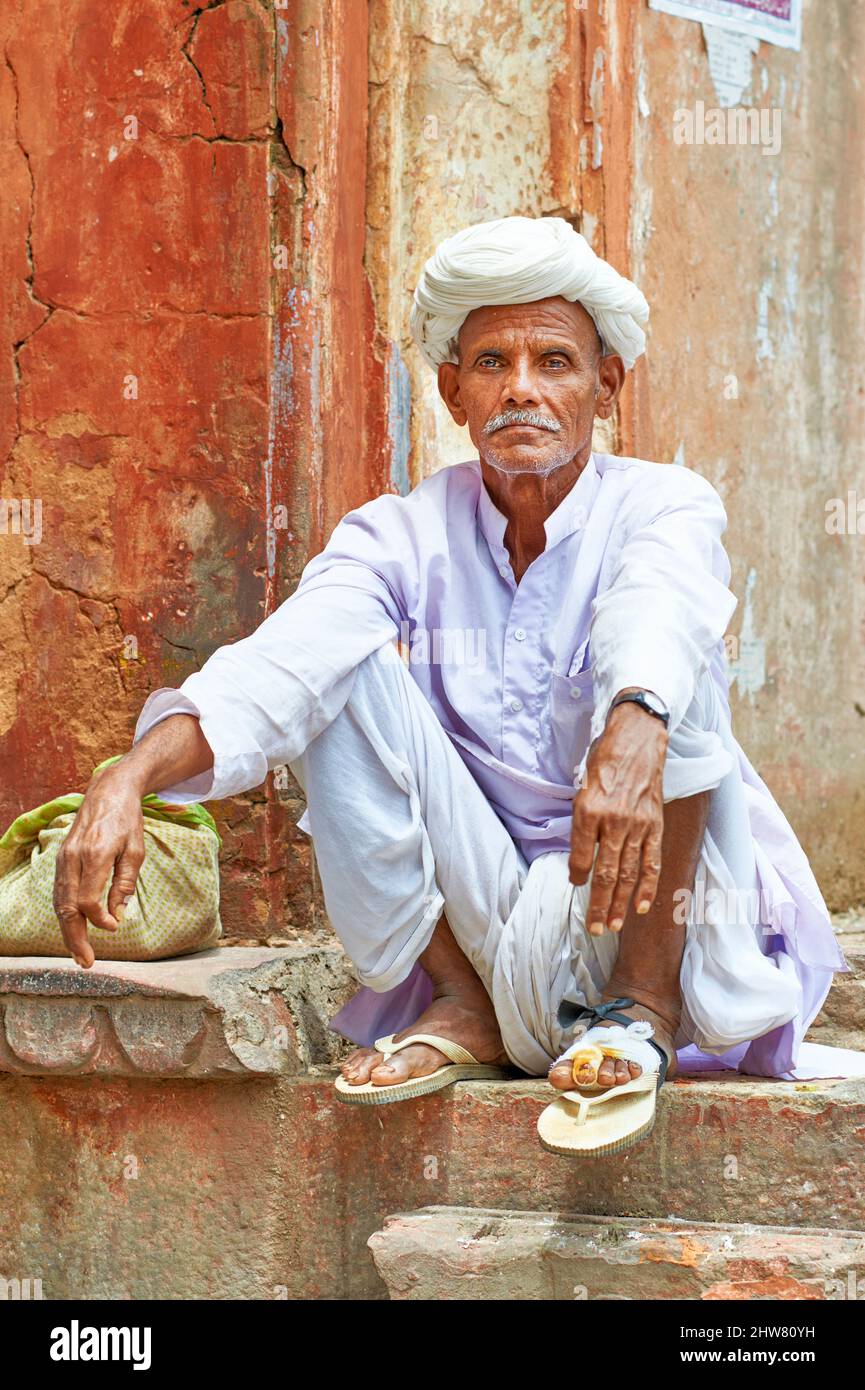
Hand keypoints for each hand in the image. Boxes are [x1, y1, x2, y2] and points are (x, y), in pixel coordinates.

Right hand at [53, 764, 145, 967]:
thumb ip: (125, 884)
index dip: (99, 919)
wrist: (108, 792)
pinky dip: (65, 914)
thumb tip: (116, 916)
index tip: (113, 927)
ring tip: (78, 953)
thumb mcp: (136, 851)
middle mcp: (74, 857)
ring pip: (60, 902)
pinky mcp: (61, 858)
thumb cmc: (127, 820)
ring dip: (67, 930)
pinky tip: (73, 929)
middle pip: (68, 906)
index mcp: (96, 854)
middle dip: (75, 937)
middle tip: (85, 962)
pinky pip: (60, 892)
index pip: (88, 899)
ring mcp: (64, 857)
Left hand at [569, 701, 667, 932]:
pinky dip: (646, 886)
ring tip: (613, 925)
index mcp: (589, 810)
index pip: (581, 855)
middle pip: (606, 873)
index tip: (575, 885)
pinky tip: (641, 906)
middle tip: (595, 929)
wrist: (638, 738)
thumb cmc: (604, 760)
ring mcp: (638, 825)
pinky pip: (651, 862)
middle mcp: (614, 820)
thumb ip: (581, 822)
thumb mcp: (581, 786)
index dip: (577, 876)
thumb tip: (580, 857)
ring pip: (628, 874)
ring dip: (620, 904)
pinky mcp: (655, 825)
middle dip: (599, 905)